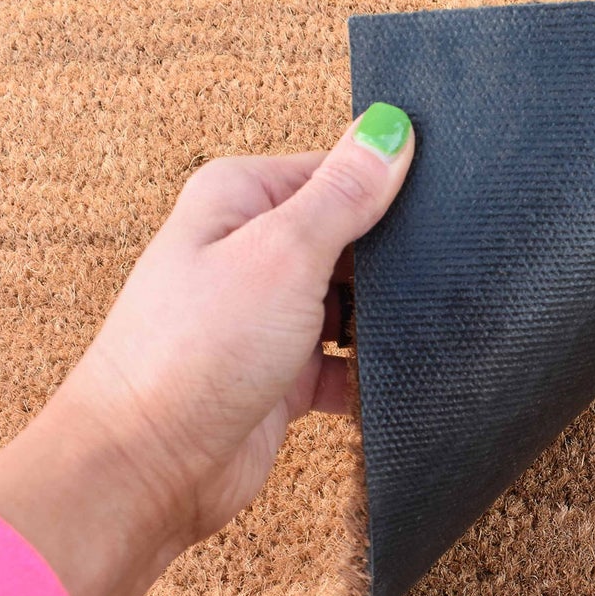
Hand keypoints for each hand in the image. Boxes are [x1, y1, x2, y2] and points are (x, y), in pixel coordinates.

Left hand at [0, 104, 414, 595]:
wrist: (149, 465)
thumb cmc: (195, 352)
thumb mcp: (284, 254)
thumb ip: (344, 195)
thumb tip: (392, 131)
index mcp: (240, 200)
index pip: (334, 173)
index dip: (389, 189)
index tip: (445, 208)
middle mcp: (250, 254)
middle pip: (348, 242)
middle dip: (392, 266)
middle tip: (444, 279)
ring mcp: (265, 321)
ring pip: (351, 310)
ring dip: (384, 328)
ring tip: (424, 336)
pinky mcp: (278, 382)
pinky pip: (343, 372)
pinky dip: (368, 383)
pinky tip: (393, 391)